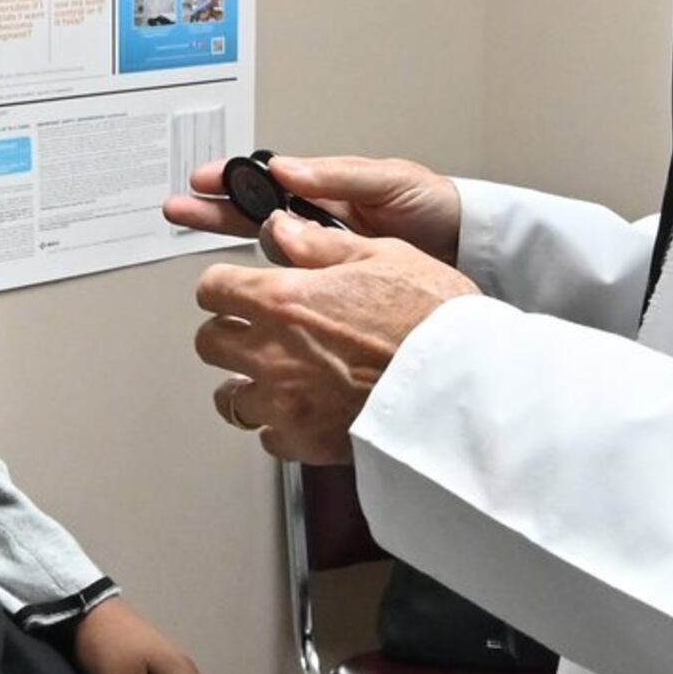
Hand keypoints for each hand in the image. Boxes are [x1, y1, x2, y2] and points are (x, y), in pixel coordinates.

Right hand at [166, 153, 463, 263]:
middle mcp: (321, 224)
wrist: (472, 250)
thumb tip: (286, 167)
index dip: (233, 181)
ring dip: (227, 244)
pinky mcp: (338, 290)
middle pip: (253, 216)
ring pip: (264, 251)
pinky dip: (263, 288)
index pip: (269, 183)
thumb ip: (338, 176)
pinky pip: (293, 286)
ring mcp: (326, 258)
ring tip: (192, 236)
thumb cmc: (437, 207)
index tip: (201, 180)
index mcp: (329, 190)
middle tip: (175, 210)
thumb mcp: (390, 180)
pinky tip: (241, 293)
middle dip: (213, 211)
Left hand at [195, 212, 478, 463]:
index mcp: (283, 300)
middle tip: (253, 330)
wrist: (462, 384)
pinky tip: (302, 412)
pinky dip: (279, 426)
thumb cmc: (432, 319)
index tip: (234, 290)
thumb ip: (319, 245)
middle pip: (210, 342)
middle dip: (228, 332)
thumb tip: (282, 231)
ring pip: (231, 397)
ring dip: (246, 384)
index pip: (214, 289)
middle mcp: (273, 352)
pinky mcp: (305, 442)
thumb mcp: (382, 255)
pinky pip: (268, 436)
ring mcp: (285, 402)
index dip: (225, 286)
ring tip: (273, 378)